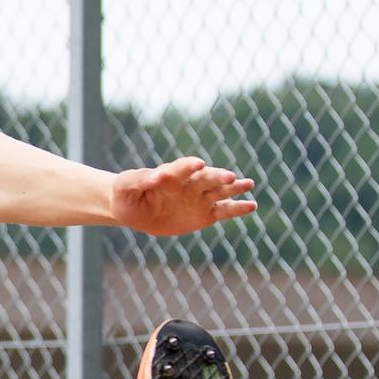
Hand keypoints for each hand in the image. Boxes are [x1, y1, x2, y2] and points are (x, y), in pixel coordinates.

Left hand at [111, 156, 255, 236]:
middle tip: (229, 177)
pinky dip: (238, 209)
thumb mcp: (126, 186)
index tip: (198, 163)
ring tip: (248, 184)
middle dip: (217, 177)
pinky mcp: (205, 214)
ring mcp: (199, 198)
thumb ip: (138, 180)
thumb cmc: (127, 193)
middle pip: (206, 178)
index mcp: (171, 174)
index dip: (188, 166)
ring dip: (234, 188)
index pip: (181, 167)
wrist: (133, 209)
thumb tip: (154, 177)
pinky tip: (252, 206)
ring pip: (220, 191)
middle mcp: (189, 183)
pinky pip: (224, 211)